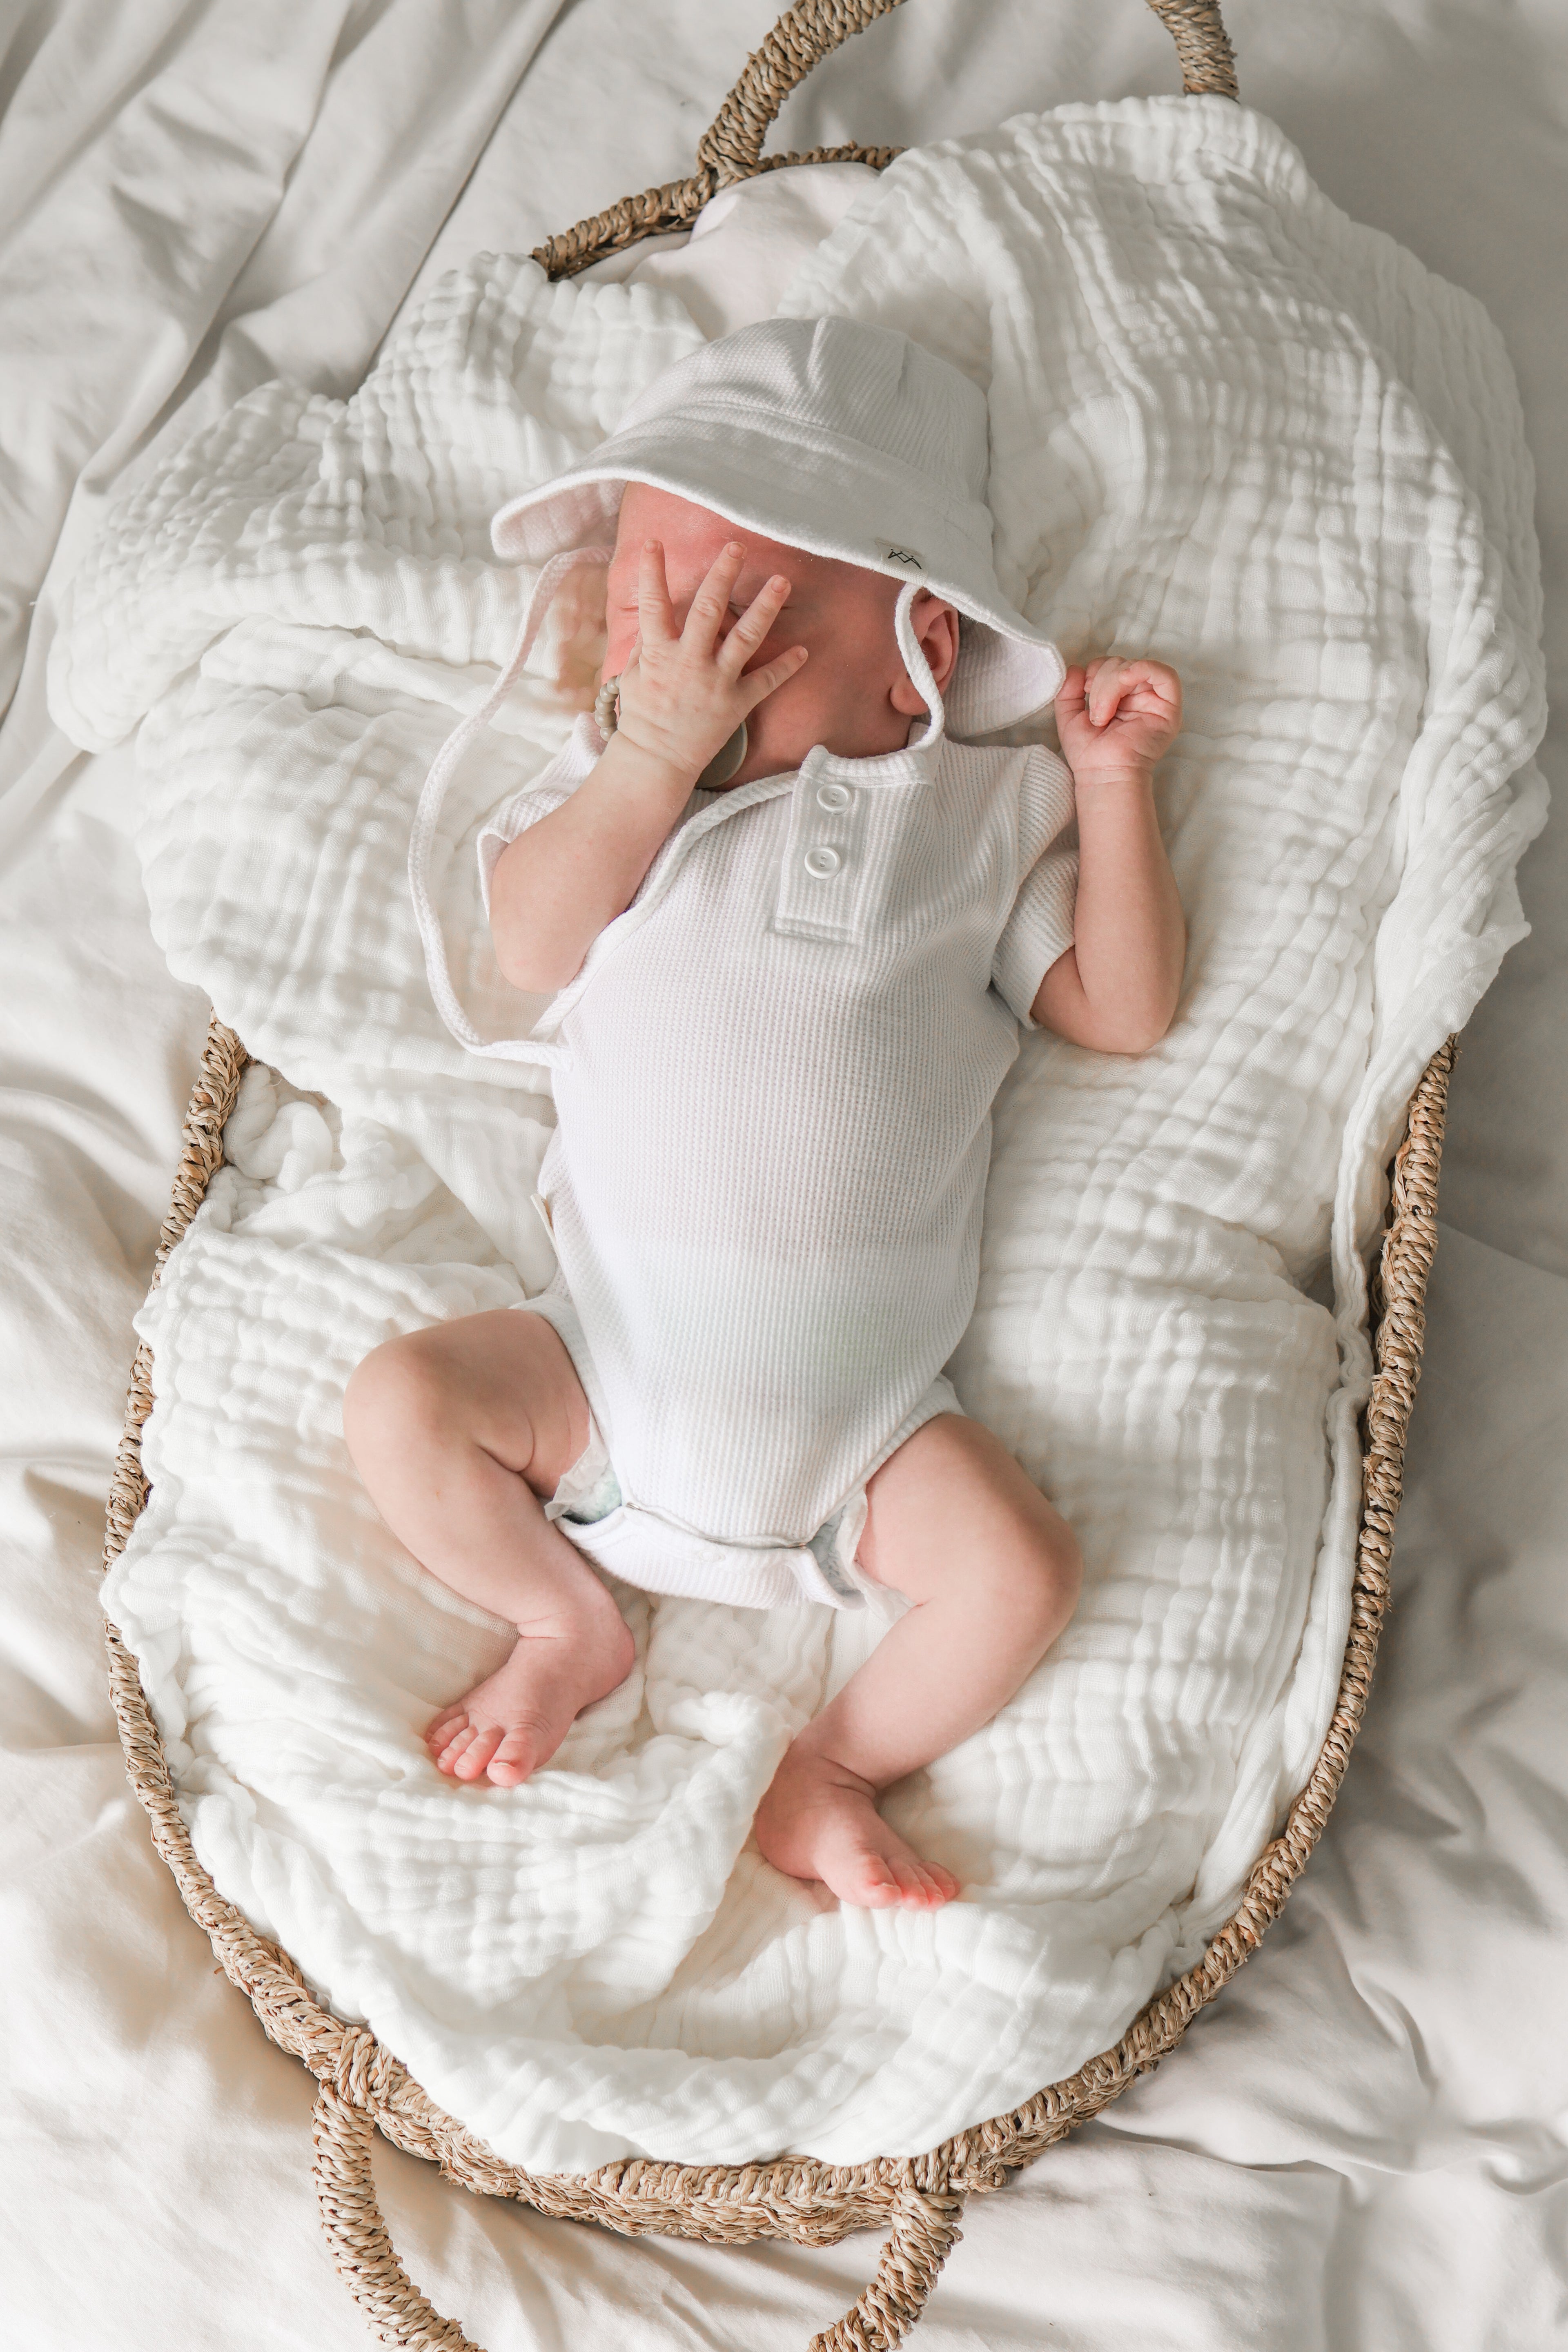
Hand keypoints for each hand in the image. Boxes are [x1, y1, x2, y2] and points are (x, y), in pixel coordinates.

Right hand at [610, 538, 807, 783]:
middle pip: (708, 609)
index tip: (654, 541)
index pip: (653, 604)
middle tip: (737, 546)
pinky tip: (803, 650)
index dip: (652, 571)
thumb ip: (647, 643)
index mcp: (658, 653)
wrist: (657, 759)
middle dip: (723, 574)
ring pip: (745, 638)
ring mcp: (715, 682)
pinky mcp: (735, 703)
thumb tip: (656, 612)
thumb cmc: (643, 714)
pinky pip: (766, 682)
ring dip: (765, 606)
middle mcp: (689, 662)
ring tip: (782, 580)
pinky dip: (786, 667)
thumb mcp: (633, 674)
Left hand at [1055, 657, 1181, 787]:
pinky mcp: (1169, 709)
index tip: (1085, 688)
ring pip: (1138, 667)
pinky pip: (1166, 675)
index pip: (1112, 664)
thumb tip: (1077, 668)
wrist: (1102, 774)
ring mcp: (1155, 702)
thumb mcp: (1069, 716)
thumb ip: (1069, 690)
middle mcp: (1139, 696)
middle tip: (1096, 711)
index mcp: (1120, 697)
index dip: (1096, 669)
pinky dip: (1143, 669)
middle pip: (1123, 663)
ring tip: (1104, 713)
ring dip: (1114, 683)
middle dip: (1103, 679)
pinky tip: (1125, 679)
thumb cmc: (1089, 752)